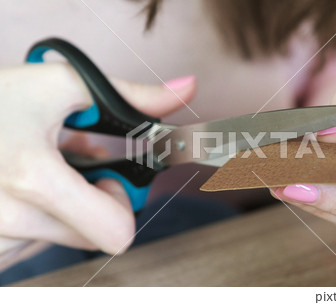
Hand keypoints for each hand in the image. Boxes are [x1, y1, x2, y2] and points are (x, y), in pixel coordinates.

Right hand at [0, 63, 195, 270]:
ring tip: (34, 173)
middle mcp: (5, 218)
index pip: (114, 233)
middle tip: (66, 168)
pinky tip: (16, 189)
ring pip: (55, 242)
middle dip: (89, 203)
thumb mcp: (62, 84)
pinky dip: (31, 221)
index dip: (119, 205)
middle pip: (89, 237)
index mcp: (33, 179)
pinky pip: (24, 248)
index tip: (103, 178)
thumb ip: (132, 95)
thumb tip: (188, 89)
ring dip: (58, 211)